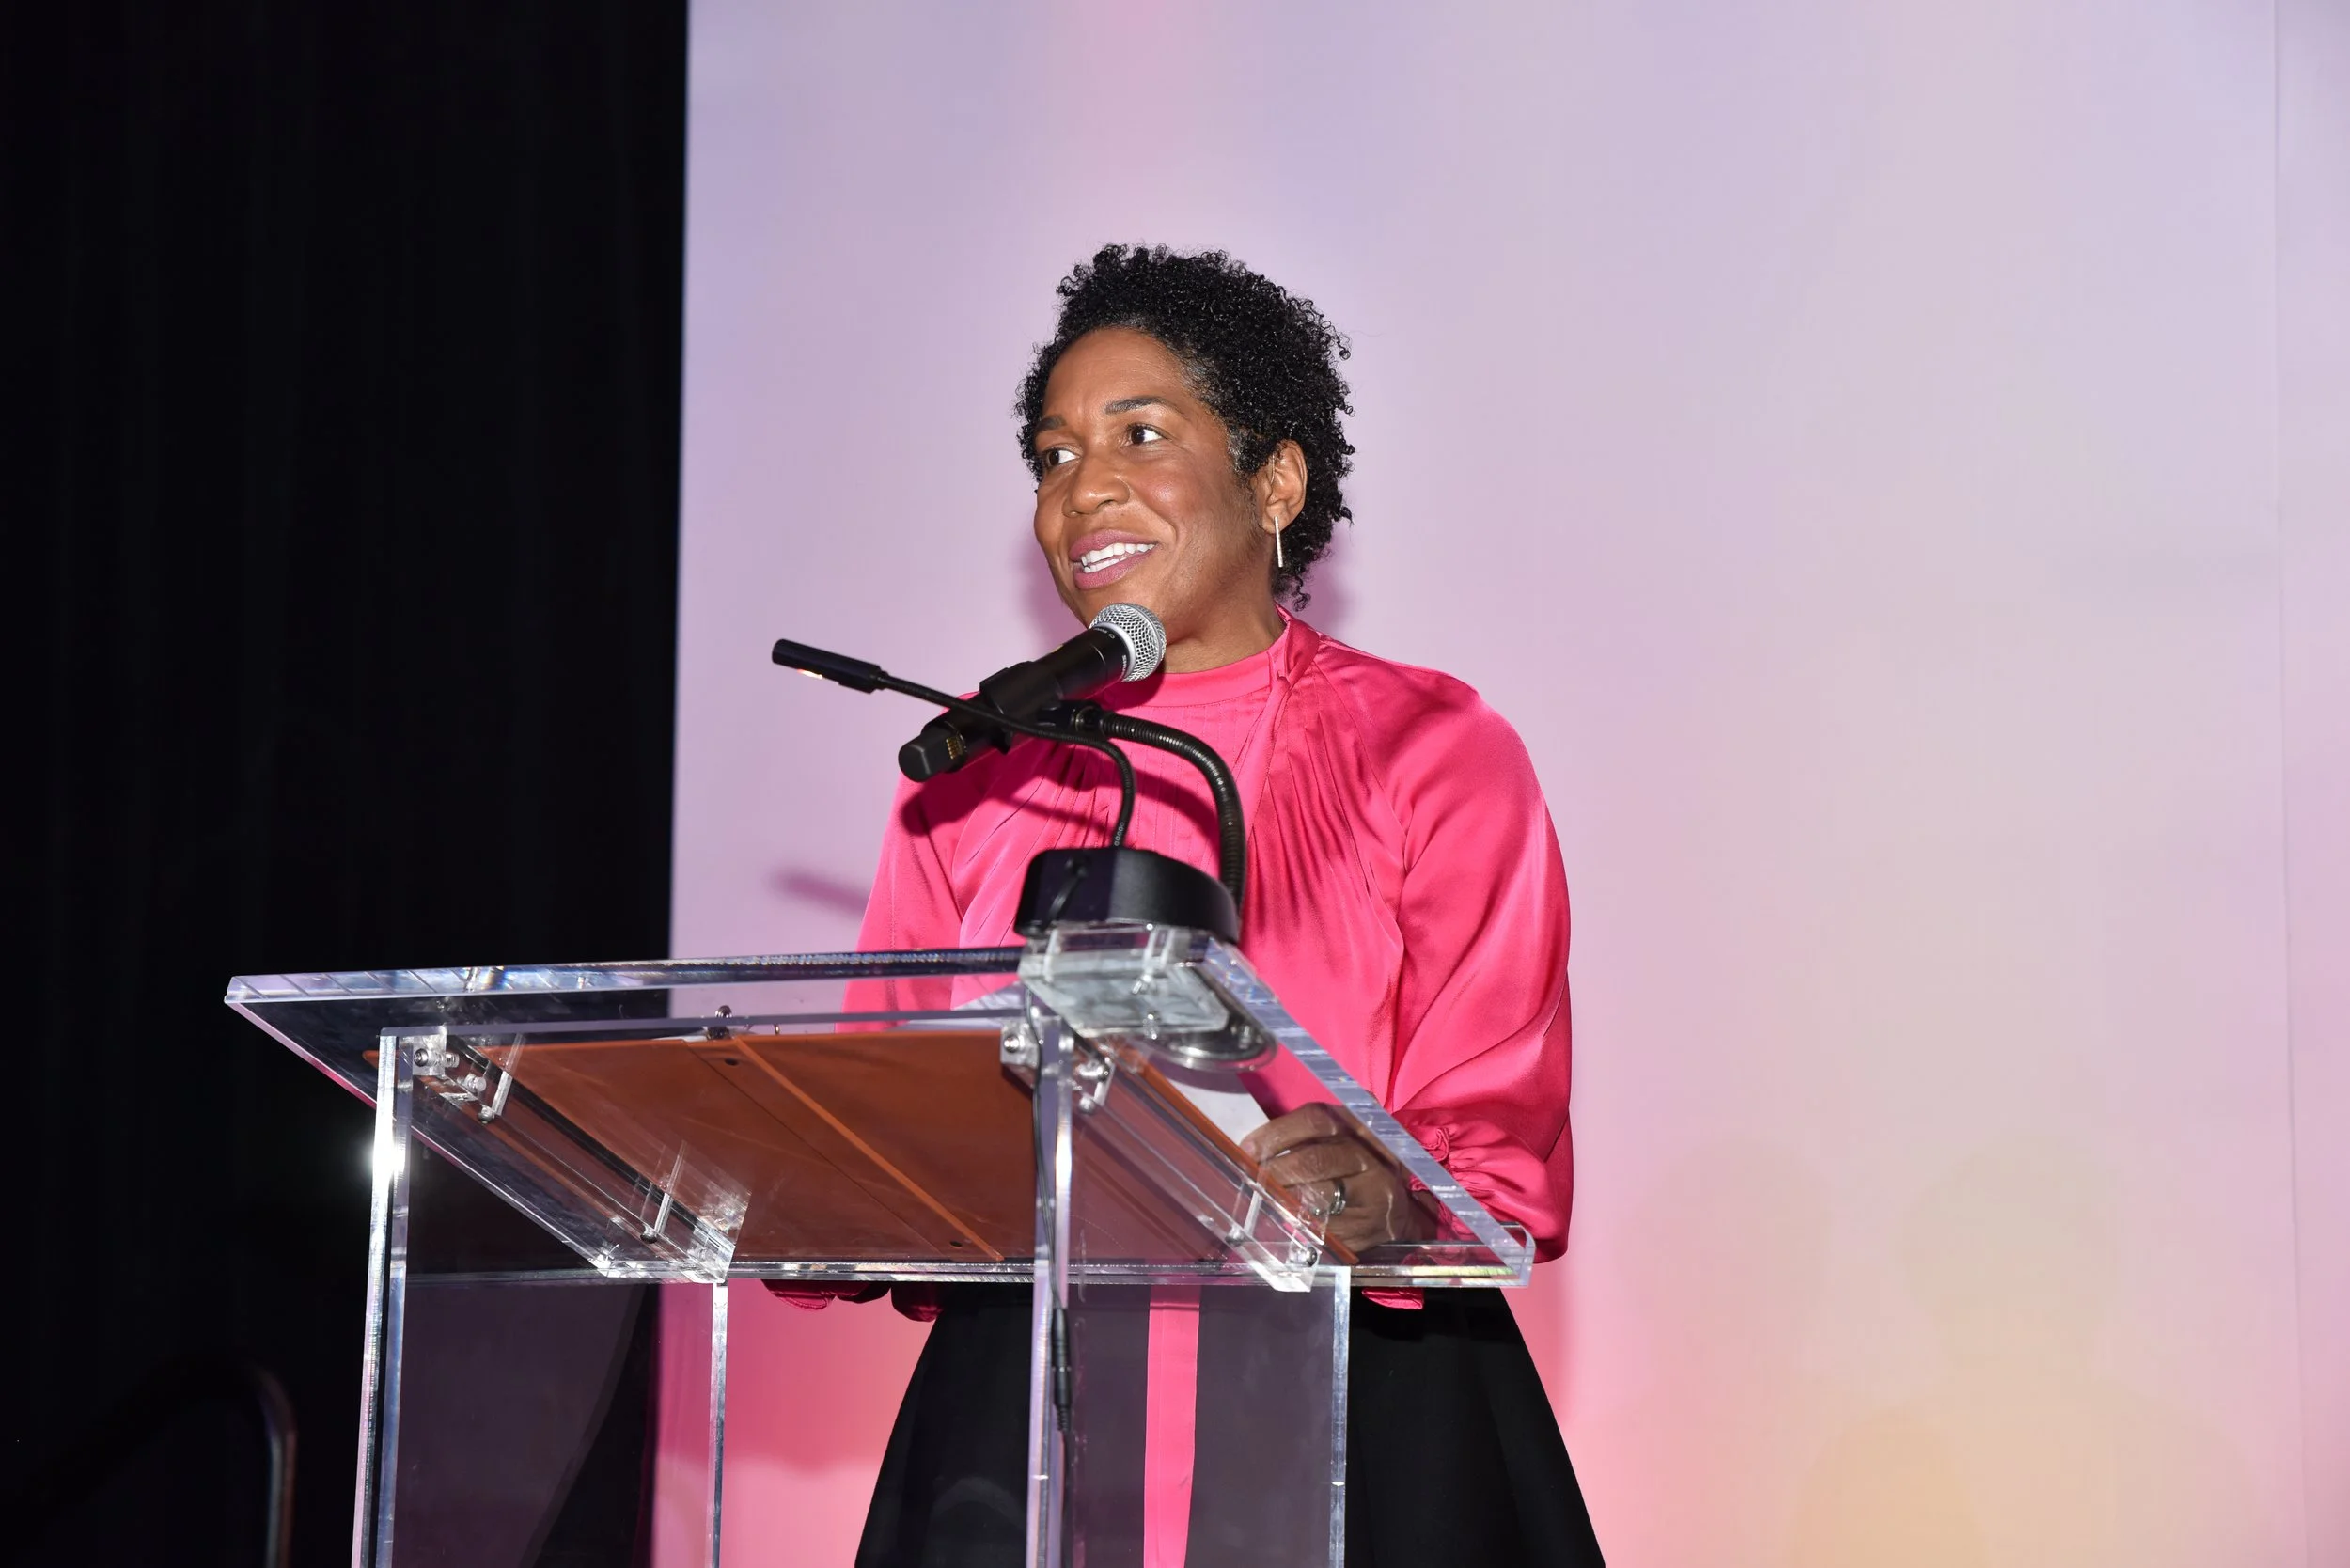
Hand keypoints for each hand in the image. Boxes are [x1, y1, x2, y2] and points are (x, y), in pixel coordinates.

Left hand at [1241, 1103, 1434, 1252]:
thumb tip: (1253, 1148)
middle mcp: (1374, 1155)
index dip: (1276, 1133)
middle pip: (1315, 1159)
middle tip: (1251, 1178)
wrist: (1397, 1210)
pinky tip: (1283, 1220)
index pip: (1316, 1119)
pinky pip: (1324, 1227)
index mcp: (1363, 1124)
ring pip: (1318, 1196)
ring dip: (1282, 1198)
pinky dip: (1297, 1224)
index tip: (1249, 1148)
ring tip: (1262, 1198)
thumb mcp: (1342, 1140)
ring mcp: (1375, 1194)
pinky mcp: (1369, 1227)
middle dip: (1274, 1170)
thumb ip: (1306, 1137)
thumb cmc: (1356, 1168)